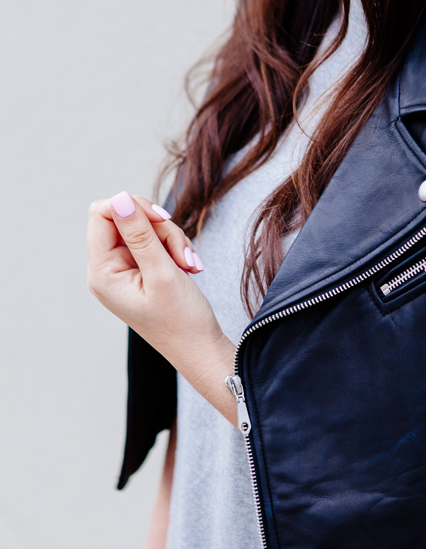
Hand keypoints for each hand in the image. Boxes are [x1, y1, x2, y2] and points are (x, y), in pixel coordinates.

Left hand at [87, 191, 236, 424]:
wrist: (201, 350)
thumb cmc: (182, 321)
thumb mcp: (163, 273)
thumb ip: (141, 234)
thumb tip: (120, 198)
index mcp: (102, 273)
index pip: (102, 214)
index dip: (132, 207)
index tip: (163, 220)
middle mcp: (107, 270)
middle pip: (125, 219)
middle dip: (158, 228)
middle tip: (182, 253)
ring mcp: (123, 271)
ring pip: (144, 229)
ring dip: (171, 240)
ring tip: (189, 265)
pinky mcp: (140, 272)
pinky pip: (154, 243)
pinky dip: (174, 249)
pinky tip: (188, 268)